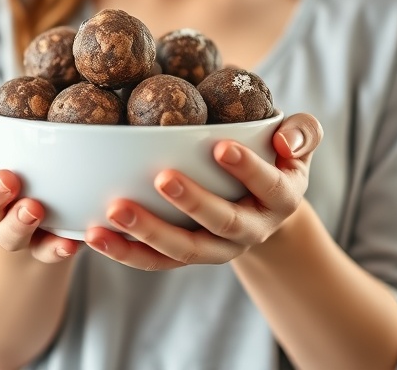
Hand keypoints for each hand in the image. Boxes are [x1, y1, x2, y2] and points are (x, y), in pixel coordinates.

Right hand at [0, 105, 80, 262]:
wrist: (71, 200)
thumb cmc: (41, 152)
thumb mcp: (20, 123)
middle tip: (8, 179)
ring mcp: (24, 226)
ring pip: (11, 237)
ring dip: (18, 225)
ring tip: (34, 209)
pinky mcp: (51, 244)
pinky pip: (49, 252)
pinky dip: (56, 248)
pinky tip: (68, 242)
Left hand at [84, 113, 322, 269]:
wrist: (262, 209)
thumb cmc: (275, 161)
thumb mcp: (296, 146)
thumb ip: (302, 134)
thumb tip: (287, 139)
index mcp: (280, 199)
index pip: (268, 185)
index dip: (248, 169)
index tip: (222, 146)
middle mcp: (250, 230)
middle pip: (222, 223)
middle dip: (192, 202)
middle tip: (161, 178)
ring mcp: (216, 249)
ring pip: (183, 250)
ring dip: (147, 233)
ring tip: (112, 212)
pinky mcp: (184, 258)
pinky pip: (154, 262)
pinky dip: (124, 252)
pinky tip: (94, 235)